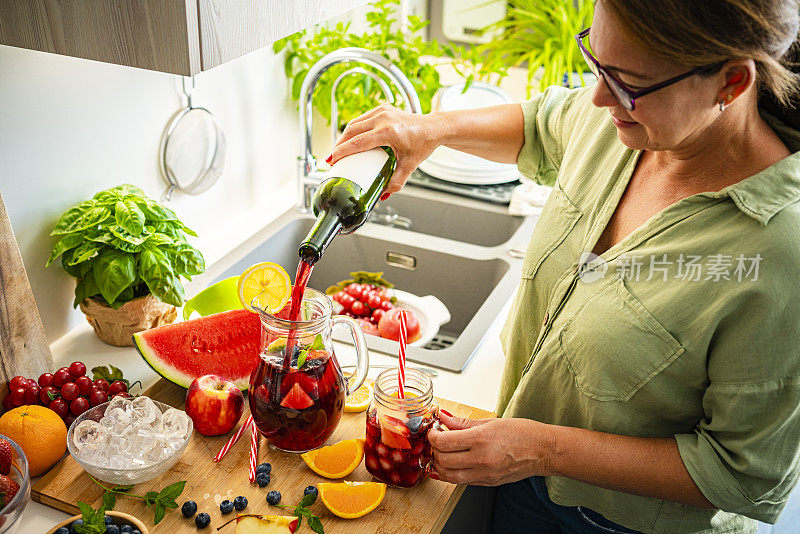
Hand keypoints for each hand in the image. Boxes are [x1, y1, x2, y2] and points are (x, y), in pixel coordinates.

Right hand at [326, 103, 448, 197]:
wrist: (433, 127)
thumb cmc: (423, 144)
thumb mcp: (410, 166)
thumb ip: (396, 183)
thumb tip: (382, 196)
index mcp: (389, 131)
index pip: (358, 142)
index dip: (342, 152)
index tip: (331, 160)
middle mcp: (384, 118)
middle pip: (352, 131)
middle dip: (338, 145)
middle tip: (331, 159)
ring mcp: (382, 110)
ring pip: (355, 123)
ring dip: (344, 137)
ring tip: (338, 150)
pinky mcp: (382, 108)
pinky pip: (362, 119)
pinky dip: (354, 130)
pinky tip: (349, 140)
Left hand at [427, 412, 554, 485]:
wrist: (543, 451)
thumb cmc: (522, 433)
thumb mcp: (491, 422)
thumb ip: (463, 422)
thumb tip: (444, 418)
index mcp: (481, 439)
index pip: (444, 442)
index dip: (433, 436)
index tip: (433, 431)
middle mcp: (481, 459)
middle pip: (443, 460)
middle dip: (434, 450)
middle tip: (436, 440)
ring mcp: (484, 474)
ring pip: (450, 476)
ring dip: (440, 465)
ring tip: (442, 453)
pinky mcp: (487, 483)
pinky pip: (462, 482)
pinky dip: (451, 474)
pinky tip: (451, 464)